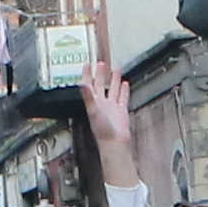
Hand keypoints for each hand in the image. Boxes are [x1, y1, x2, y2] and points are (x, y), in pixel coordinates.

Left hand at [77, 59, 136, 184]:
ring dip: (114, 80)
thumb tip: (82, 83)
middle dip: (100, 74)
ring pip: (113, 89)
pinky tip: (125, 83)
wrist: (115, 142)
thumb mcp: (93, 110)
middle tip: (101, 63)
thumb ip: (88, 96)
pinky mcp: (121, 111)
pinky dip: (124, 90)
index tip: (86, 64)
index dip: (87, 74)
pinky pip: (122, 97)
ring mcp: (112, 107)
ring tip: (115, 69)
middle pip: (100, 85)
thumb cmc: (102, 130)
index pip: (88, 85)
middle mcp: (102, 103)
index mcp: (93, 102)